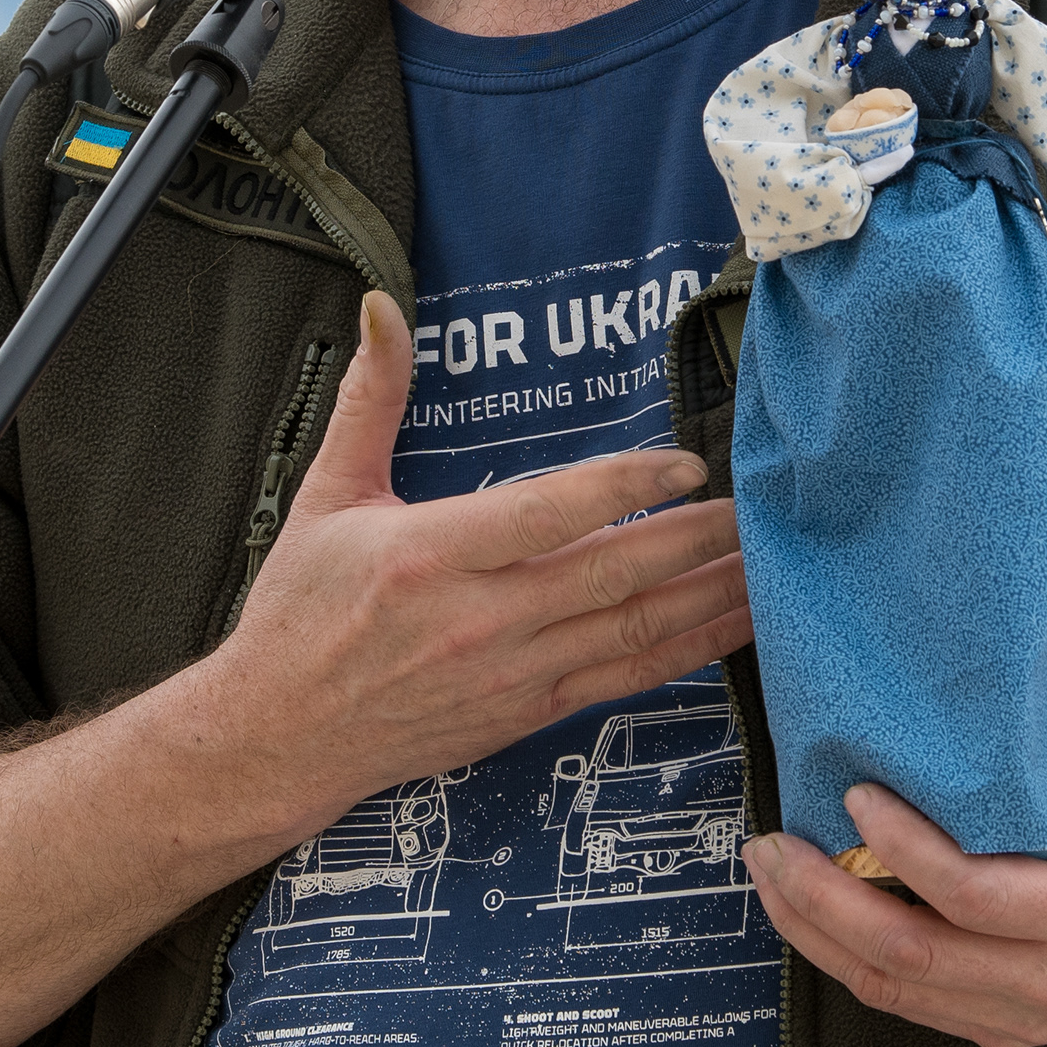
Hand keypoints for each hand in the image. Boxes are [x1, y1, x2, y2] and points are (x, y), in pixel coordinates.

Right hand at [192, 289, 752, 835]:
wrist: (278, 737)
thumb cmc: (300, 614)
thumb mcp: (327, 495)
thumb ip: (371, 399)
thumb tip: (381, 309)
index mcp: (428, 556)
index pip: (545, 514)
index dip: (623, 485)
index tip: (685, 460)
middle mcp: (477, 620)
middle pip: (610, 576)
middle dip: (695, 540)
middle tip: (758, 507)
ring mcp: (509, 674)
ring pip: (631, 632)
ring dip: (707, 597)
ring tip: (767, 563)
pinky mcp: (526, 713)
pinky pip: (623, 680)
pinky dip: (685, 653)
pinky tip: (730, 626)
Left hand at [742, 651, 1046, 1046]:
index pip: (979, 897)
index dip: (906, 849)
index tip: (856, 795)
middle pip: (913, 954)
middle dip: (826, 899)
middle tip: (770, 844)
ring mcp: (1028, 1018)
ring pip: (896, 989)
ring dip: (818, 934)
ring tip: (768, 875)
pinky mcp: (1004, 1029)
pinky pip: (908, 1004)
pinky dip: (847, 962)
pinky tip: (808, 917)